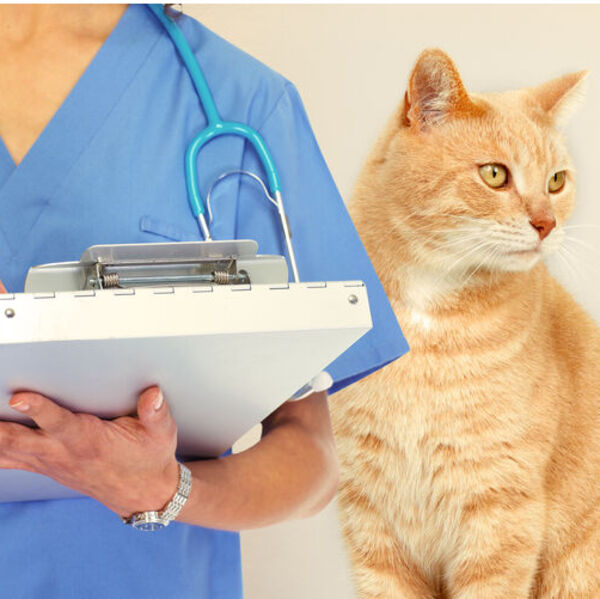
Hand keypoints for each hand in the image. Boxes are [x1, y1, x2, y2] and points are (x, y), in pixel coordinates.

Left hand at [1, 386, 179, 517]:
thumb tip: (153, 393)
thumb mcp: (162, 434)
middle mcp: (64, 453)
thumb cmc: (151, 458)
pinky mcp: (46, 466)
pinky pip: (8, 460)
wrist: (144, 494)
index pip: (59, 423)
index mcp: (90, 441)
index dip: (38, 410)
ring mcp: (50, 462)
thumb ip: (156, 412)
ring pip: (7, 452)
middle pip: (18, 441)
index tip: (18, 397)